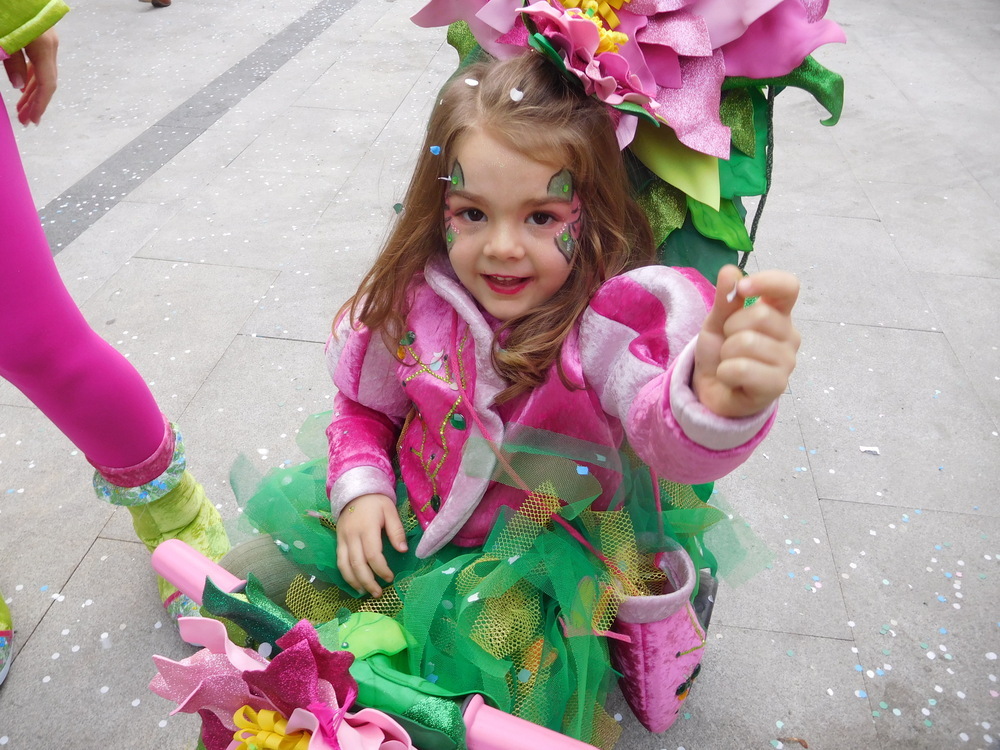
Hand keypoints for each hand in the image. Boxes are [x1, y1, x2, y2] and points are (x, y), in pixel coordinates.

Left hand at [3, 29, 58, 124]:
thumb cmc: (9, 12)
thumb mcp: (6, 37)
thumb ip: (13, 62)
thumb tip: (19, 87)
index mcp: (44, 47)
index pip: (47, 83)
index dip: (40, 104)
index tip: (33, 121)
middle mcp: (51, 45)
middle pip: (47, 80)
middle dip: (35, 103)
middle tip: (24, 121)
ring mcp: (48, 39)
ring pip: (43, 72)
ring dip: (32, 92)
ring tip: (22, 108)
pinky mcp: (42, 35)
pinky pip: (40, 62)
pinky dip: (32, 77)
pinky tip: (24, 86)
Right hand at [336, 493, 407, 596]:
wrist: (354, 490)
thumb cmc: (375, 501)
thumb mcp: (390, 510)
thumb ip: (396, 531)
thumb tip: (403, 551)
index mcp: (367, 528)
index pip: (372, 555)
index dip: (381, 569)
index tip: (390, 577)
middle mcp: (352, 536)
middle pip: (357, 564)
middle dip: (368, 581)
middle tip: (379, 593)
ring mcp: (342, 539)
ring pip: (345, 566)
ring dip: (355, 581)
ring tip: (365, 592)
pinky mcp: (338, 541)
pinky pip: (339, 561)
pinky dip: (346, 574)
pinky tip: (354, 582)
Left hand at [693, 265, 800, 417]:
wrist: (714, 391)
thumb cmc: (722, 353)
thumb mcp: (717, 322)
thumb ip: (725, 299)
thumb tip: (730, 270)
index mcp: (778, 313)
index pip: (788, 287)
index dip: (766, 282)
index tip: (743, 288)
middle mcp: (790, 335)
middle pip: (760, 314)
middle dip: (731, 328)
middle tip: (729, 343)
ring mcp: (787, 361)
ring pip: (747, 342)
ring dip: (726, 353)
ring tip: (730, 362)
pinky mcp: (778, 385)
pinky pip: (742, 369)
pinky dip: (725, 372)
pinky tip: (730, 379)